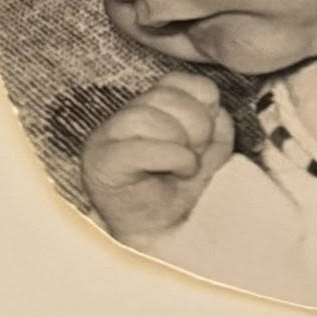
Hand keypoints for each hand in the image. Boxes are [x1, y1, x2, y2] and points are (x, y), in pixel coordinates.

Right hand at [80, 71, 234, 241]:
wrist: (161, 237)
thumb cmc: (182, 192)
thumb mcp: (210, 150)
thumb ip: (216, 122)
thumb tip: (215, 108)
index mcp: (148, 107)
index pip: (173, 79)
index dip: (201, 97)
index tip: (210, 129)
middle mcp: (123, 118)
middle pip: (162, 94)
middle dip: (195, 122)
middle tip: (199, 152)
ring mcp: (107, 139)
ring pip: (146, 115)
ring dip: (180, 140)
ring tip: (188, 165)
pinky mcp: (100, 164)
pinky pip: (139, 148)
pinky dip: (171, 156)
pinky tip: (181, 171)